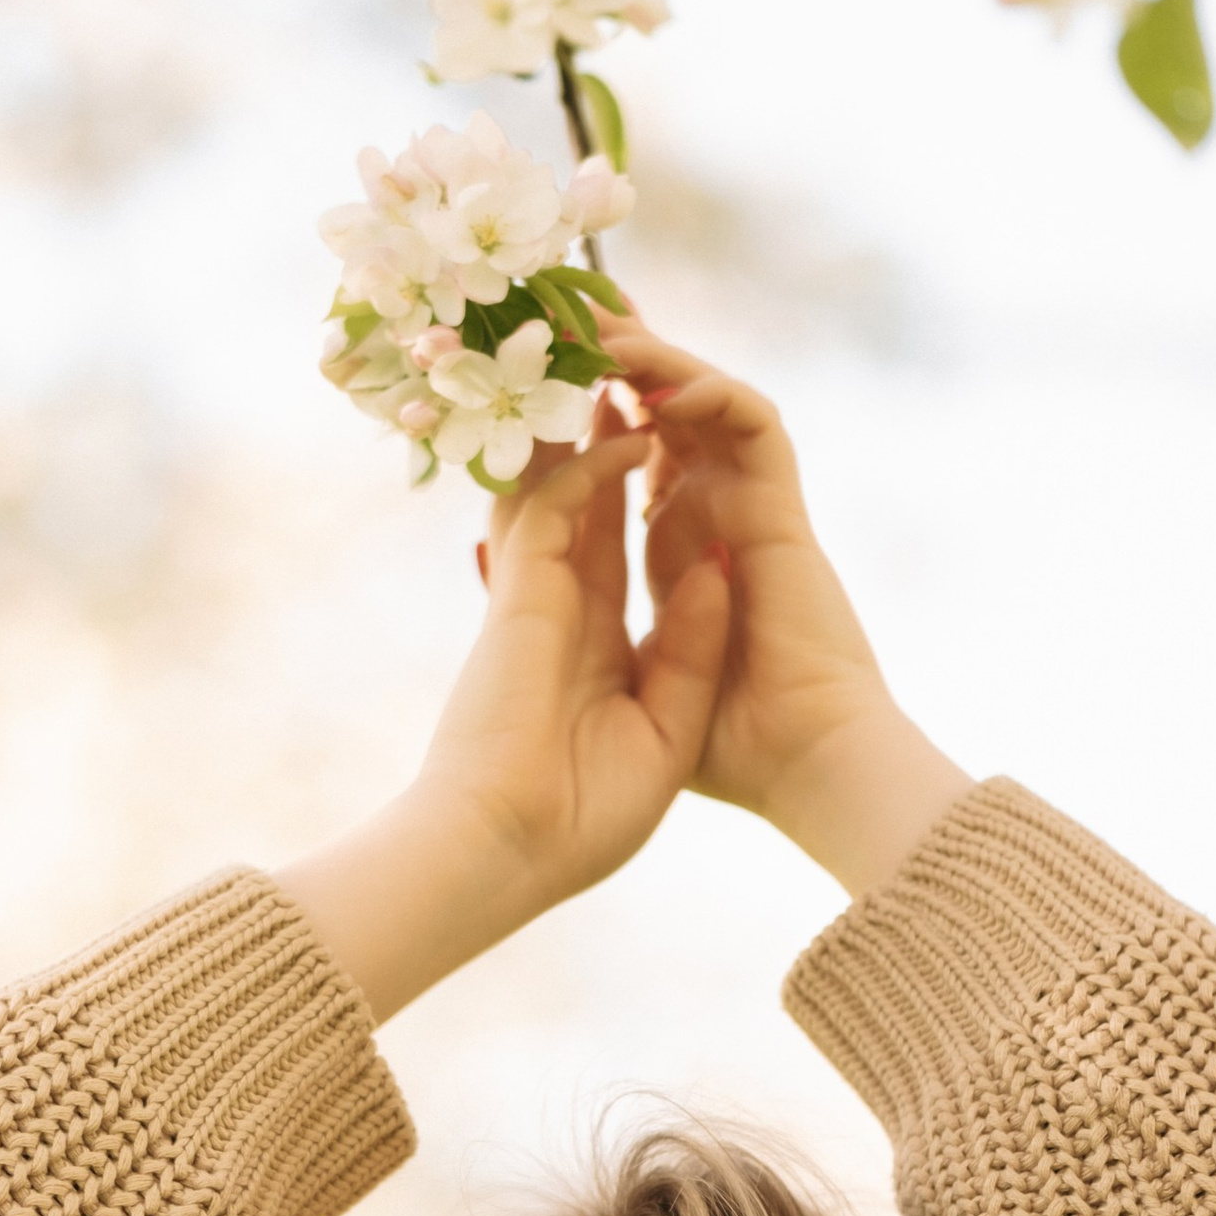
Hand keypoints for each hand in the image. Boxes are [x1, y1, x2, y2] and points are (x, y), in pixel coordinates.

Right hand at [275, 410, 731, 1023]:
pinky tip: (633, 428)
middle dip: (603, 429)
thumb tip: (710, 559)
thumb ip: (689, 645)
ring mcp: (535, 595)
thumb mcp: (665, 727)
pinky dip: (595, 461)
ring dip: (589, 421)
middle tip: (621, 366)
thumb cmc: (578, 819)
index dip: (634, 486)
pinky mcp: (521, 595)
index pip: (617, 544)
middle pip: (584, 496)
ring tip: (618, 360)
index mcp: (590, 644)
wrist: (506, 854)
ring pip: (561, 483)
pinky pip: (561, 507)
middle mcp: (560, 607)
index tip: (655, 435)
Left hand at [607, 322, 974, 899]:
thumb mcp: (638, 672)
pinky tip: (664, 382)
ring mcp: (749, 509)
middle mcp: (712, 517)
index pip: (628, 454)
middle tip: (569, 308)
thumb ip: (604, 614)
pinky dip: (714, 392)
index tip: (539, 367)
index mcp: (677, 551)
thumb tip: (556, 567)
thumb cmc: (727, 746)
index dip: (590, 406)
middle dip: (621, 357)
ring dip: (658, 358)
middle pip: (664, 410)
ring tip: (605, 323)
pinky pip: (754, 426)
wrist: (801, 769)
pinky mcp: (782, 512)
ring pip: (706, 403)